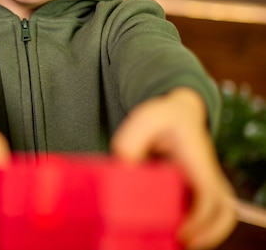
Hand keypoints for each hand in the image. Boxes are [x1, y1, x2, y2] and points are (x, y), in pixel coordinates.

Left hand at [111, 87, 236, 249]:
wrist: (177, 110)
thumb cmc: (160, 117)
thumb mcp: (141, 121)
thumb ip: (129, 145)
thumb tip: (123, 172)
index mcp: (196, 160)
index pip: (208, 193)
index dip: (198, 217)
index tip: (182, 231)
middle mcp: (207, 174)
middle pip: (224, 211)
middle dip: (210, 233)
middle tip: (184, 243)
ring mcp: (206, 182)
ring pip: (221, 215)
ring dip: (207, 233)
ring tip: (179, 243)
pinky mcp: (199, 188)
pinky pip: (207, 213)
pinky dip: (198, 227)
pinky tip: (173, 233)